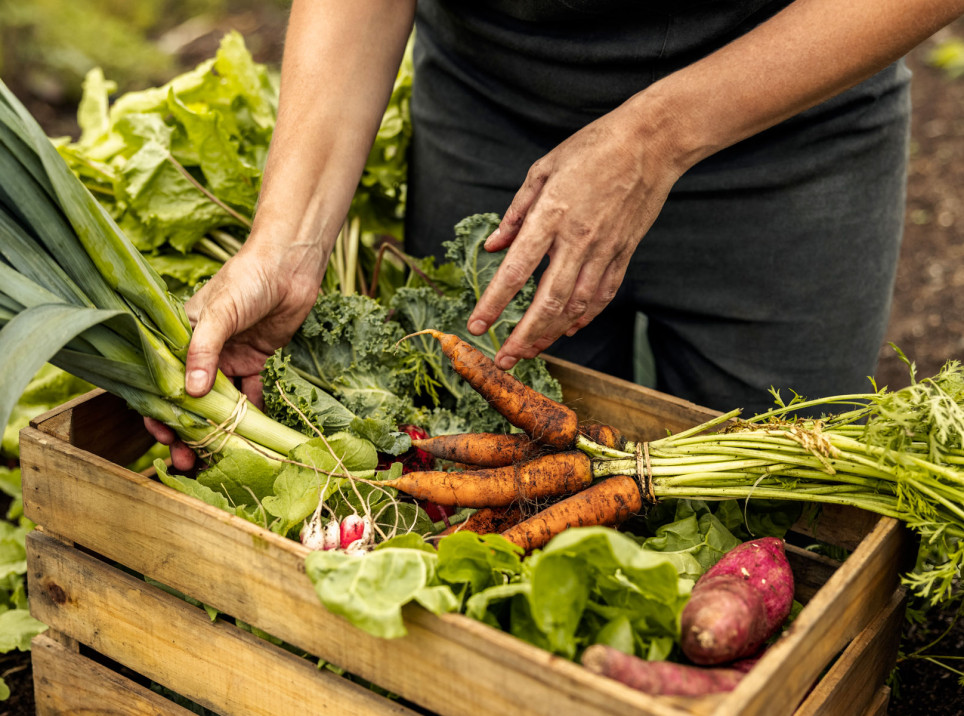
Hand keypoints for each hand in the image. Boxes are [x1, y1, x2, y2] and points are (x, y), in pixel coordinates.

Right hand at [144, 239, 325, 469]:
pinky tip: (253, 436)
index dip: (160, 412)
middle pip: (189, 400)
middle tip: (189, 462)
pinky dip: (251, 414)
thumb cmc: (247, 279)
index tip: (164, 438)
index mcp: (180, 336)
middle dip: (188, 432)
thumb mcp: (220, 312)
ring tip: (217, 459)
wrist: (290, 266)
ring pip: (219, 403)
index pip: (162, 381)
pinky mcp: (256, 361)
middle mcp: (202, 351)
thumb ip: (204, 350)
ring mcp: (229, 358)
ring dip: (219, 430)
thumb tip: (190, 394)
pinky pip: (250, 394)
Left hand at [466, 95, 684, 369]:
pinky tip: (568, 330)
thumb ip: (516, 212)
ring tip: (531, 351)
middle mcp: (578, 240)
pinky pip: (602, 295)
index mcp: (551, 216)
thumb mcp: (543, 169)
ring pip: (576, 306)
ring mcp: (604, 250)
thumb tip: (493, 245)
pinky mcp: (624, 253)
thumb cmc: (593, 148)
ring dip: (551, 334)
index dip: (493, 303)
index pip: (516, 270)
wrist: (651, 142)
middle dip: (523, 336)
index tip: (476, 326)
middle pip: (547, 301)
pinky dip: (584, 317)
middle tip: (504, 359)